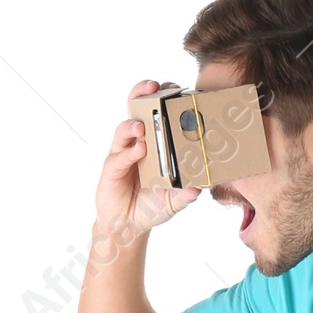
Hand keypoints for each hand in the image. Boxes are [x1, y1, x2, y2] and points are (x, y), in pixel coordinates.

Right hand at [92, 78, 202, 247]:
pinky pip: (119, 158)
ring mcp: (122, 154)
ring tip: (143, 126)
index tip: (176, 87)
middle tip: (155, 86)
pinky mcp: (111, 170)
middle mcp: (135, 144)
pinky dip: (129, 153)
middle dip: (142, 95)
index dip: (162, 98)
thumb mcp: (174, 200)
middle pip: (135, 110)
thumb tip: (201, 187)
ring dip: (133, 125)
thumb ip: (186, 194)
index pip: (154, 114)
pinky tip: (139, 150)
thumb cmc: (151, 205)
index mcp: (152, 144)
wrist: (128, 225)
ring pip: (124, 131)